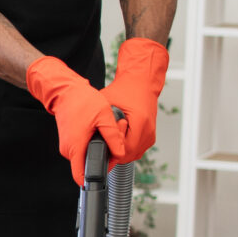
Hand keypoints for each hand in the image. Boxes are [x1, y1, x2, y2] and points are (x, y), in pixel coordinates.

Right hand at [24, 55, 128, 183]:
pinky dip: (93, 143)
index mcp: (76, 147)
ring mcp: (67, 147)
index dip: (95, 178)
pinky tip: (98, 129)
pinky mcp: (69, 142)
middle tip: (114, 138)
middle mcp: (68, 150)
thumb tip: (121, 152)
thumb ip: (113, 137)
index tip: (106, 173)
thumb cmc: (82, 101)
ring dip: (100, 148)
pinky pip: (83, 150)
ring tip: (105, 130)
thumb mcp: (104, 117)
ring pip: (87, 157)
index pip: (81, 176)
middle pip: (88, 165)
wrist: (66, 92)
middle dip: (104, 156)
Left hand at [99, 39, 168, 164]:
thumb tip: (87, 132)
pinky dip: (128, 149)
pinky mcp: (150, 135)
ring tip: (110, 144)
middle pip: (130, 155)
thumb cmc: (125, 89)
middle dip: (115, 154)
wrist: (141, 82)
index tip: (101, 150)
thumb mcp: (107, 102)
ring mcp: (151, 134)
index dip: (111, 152)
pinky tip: (118, 142)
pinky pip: (138, 149)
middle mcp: (148, 130)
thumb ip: (100, 118)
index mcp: (140, 122)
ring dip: (121, 153)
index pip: (125, 149)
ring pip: (135, 154)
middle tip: (102, 149)